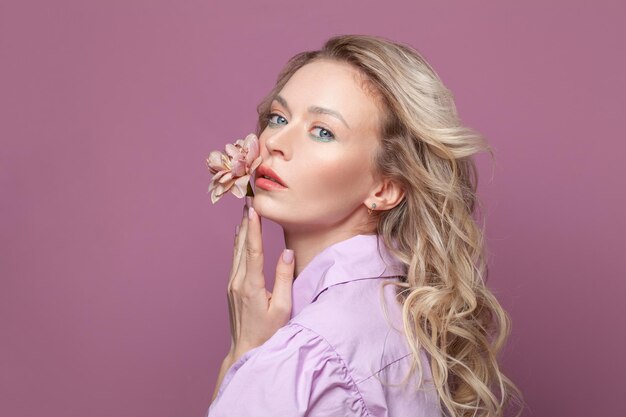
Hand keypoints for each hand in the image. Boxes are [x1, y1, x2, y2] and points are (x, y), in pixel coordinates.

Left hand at [225, 197, 294, 362]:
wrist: (245, 349)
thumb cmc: (268, 332)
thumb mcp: (282, 308)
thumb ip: (284, 279)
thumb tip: (286, 252)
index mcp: (251, 285)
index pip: (253, 250)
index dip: (253, 228)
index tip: (253, 210)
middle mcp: (238, 281)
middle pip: (242, 245)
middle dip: (246, 222)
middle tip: (249, 199)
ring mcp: (232, 284)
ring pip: (237, 251)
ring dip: (242, 230)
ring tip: (246, 210)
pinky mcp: (231, 287)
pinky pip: (235, 259)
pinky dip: (239, 243)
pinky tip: (240, 234)